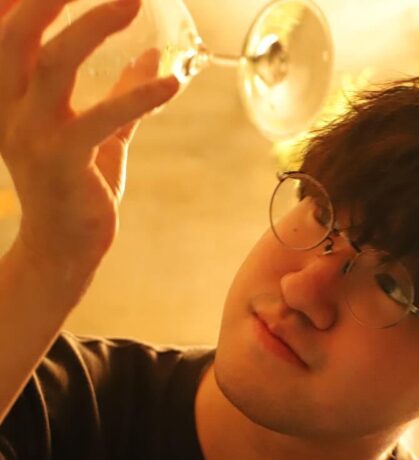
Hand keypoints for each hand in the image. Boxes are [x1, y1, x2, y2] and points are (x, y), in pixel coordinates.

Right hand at [0, 0, 179, 279]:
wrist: (63, 248)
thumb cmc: (76, 188)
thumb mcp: (97, 135)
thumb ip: (119, 94)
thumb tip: (151, 56)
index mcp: (11, 99)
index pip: (6, 33)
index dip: (22, 1)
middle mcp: (11, 110)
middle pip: (17, 34)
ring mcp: (33, 135)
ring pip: (54, 65)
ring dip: (92, 26)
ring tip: (131, 0)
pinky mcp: (63, 162)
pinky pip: (102, 119)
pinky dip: (138, 98)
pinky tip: (172, 84)